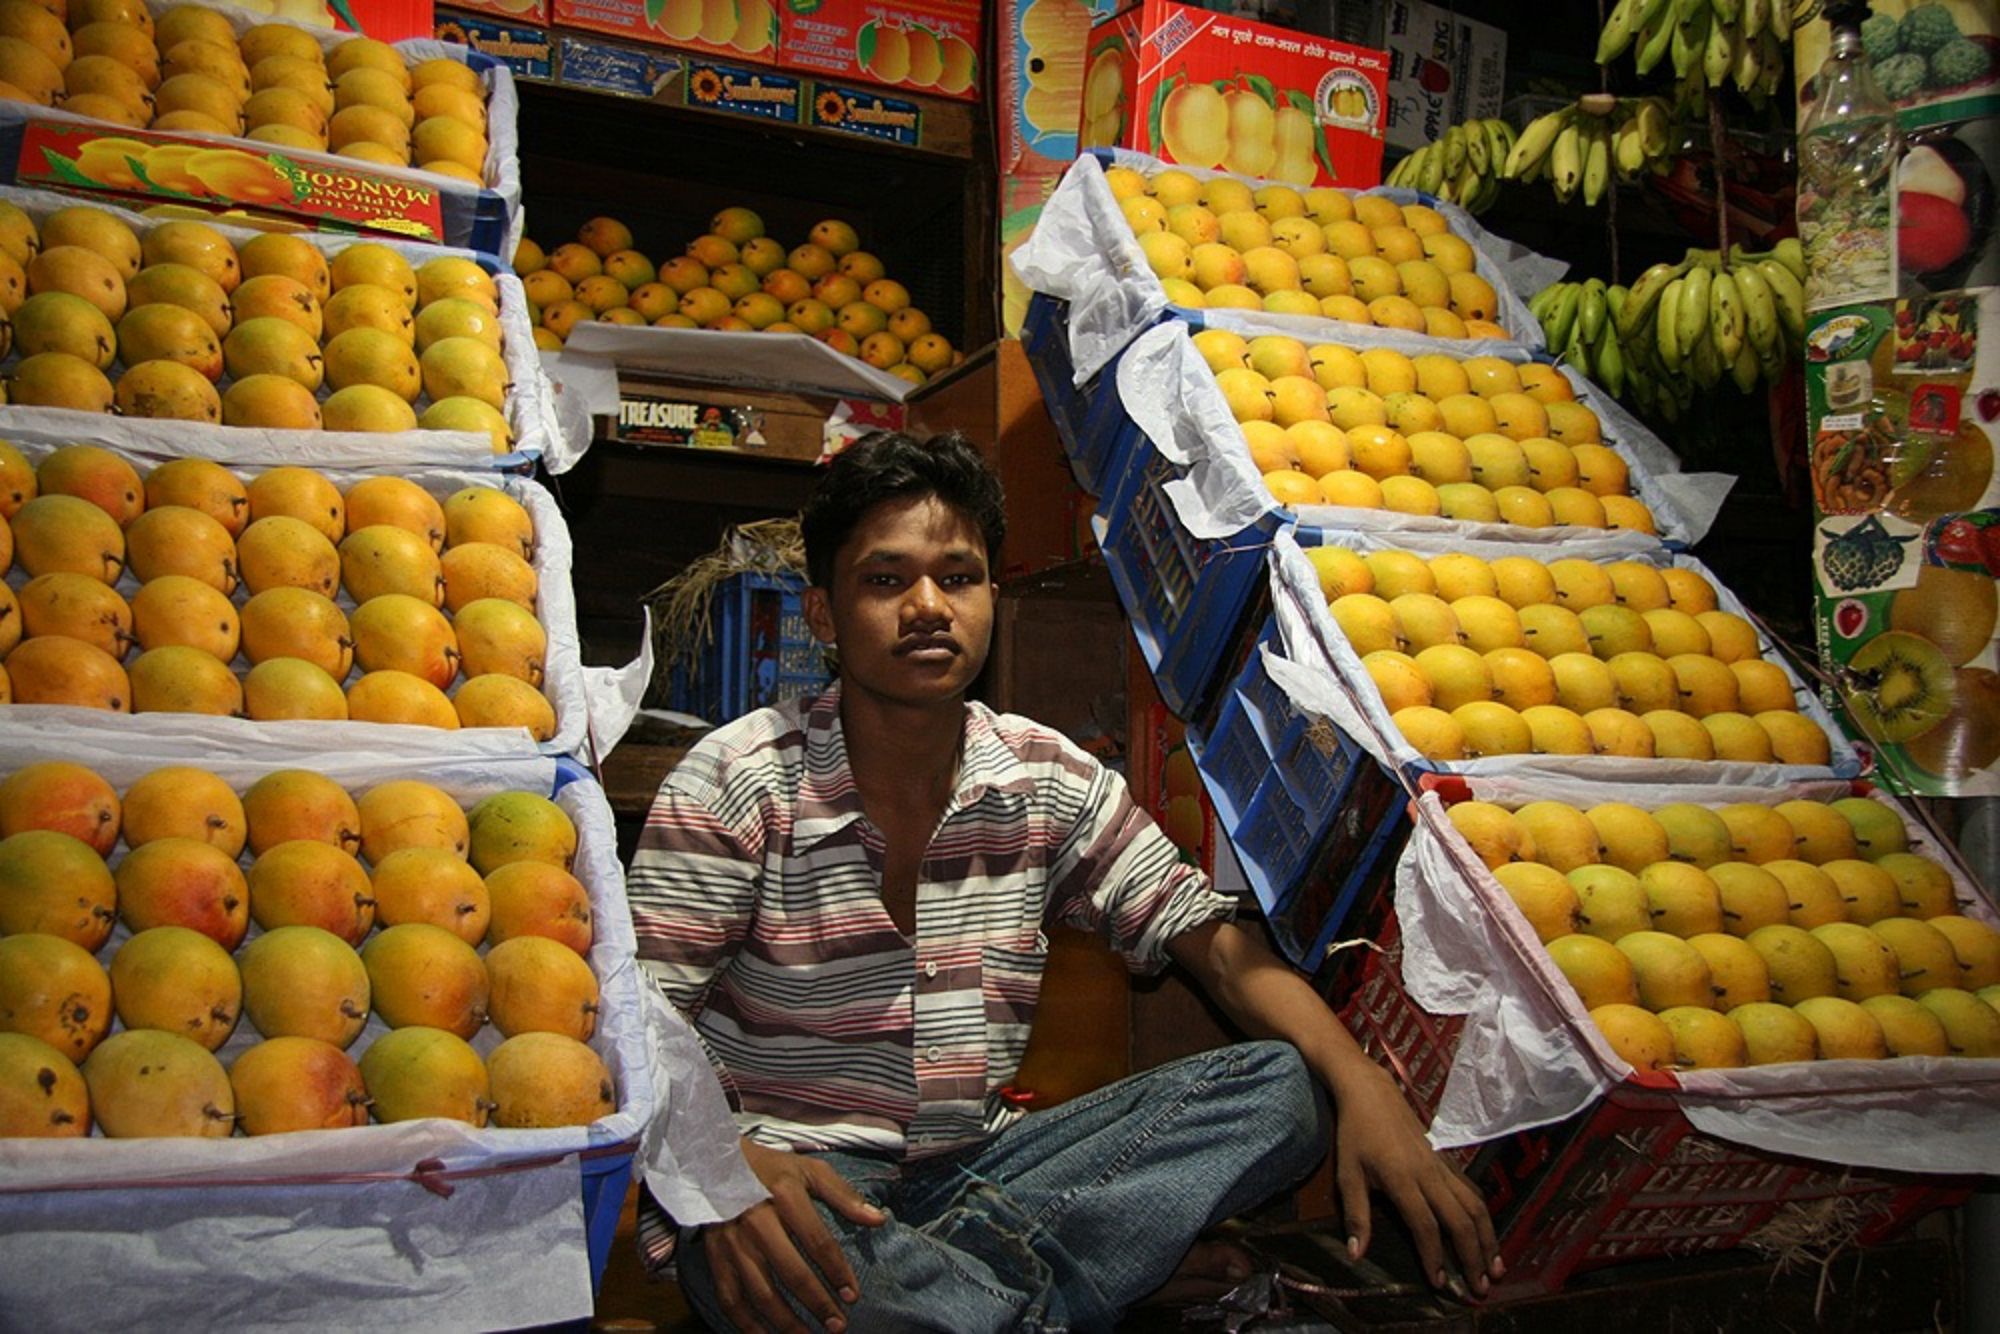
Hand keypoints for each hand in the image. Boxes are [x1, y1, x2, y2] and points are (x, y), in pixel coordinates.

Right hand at [702, 1140, 885, 1332]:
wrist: (713, 1163)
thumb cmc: (770, 1169)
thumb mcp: (809, 1170)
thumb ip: (843, 1195)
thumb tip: (877, 1220)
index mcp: (784, 1196)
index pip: (818, 1242)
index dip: (838, 1272)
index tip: (853, 1296)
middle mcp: (757, 1221)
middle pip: (791, 1272)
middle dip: (817, 1303)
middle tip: (838, 1325)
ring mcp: (733, 1242)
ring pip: (761, 1292)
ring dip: (786, 1322)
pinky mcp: (715, 1257)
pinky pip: (731, 1298)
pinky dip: (746, 1324)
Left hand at [1328, 1064, 1499, 1295]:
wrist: (1372, 1093)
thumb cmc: (1355, 1134)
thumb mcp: (1346, 1174)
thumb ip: (1355, 1215)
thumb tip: (1356, 1255)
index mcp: (1402, 1179)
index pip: (1425, 1225)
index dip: (1434, 1257)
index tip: (1439, 1284)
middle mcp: (1429, 1174)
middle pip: (1460, 1220)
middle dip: (1473, 1257)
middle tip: (1480, 1288)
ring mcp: (1442, 1165)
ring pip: (1475, 1205)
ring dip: (1488, 1238)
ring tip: (1496, 1268)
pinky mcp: (1447, 1160)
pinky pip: (1472, 1190)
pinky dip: (1484, 1216)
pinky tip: (1488, 1234)